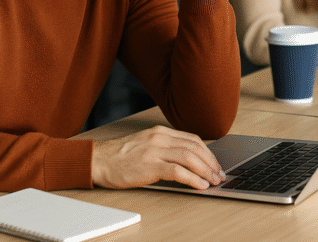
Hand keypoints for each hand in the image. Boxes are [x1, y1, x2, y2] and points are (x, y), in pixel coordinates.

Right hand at [91, 125, 225, 189]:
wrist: (98, 160)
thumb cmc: (119, 156)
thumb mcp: (145, 143)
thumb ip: (164, 147)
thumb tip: (186, 160)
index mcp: (160, 132)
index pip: (192, 139)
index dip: (208, 152)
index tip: (215, 164)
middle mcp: (159, 138)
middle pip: (195, 147)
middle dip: (211, 162)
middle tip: (219, 174)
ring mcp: (155, 151)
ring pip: (190, 157)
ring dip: (206, 170)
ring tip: (213, 181)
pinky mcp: (149, 166)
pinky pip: (178, 171)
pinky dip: (193, 178)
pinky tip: (200, 185)